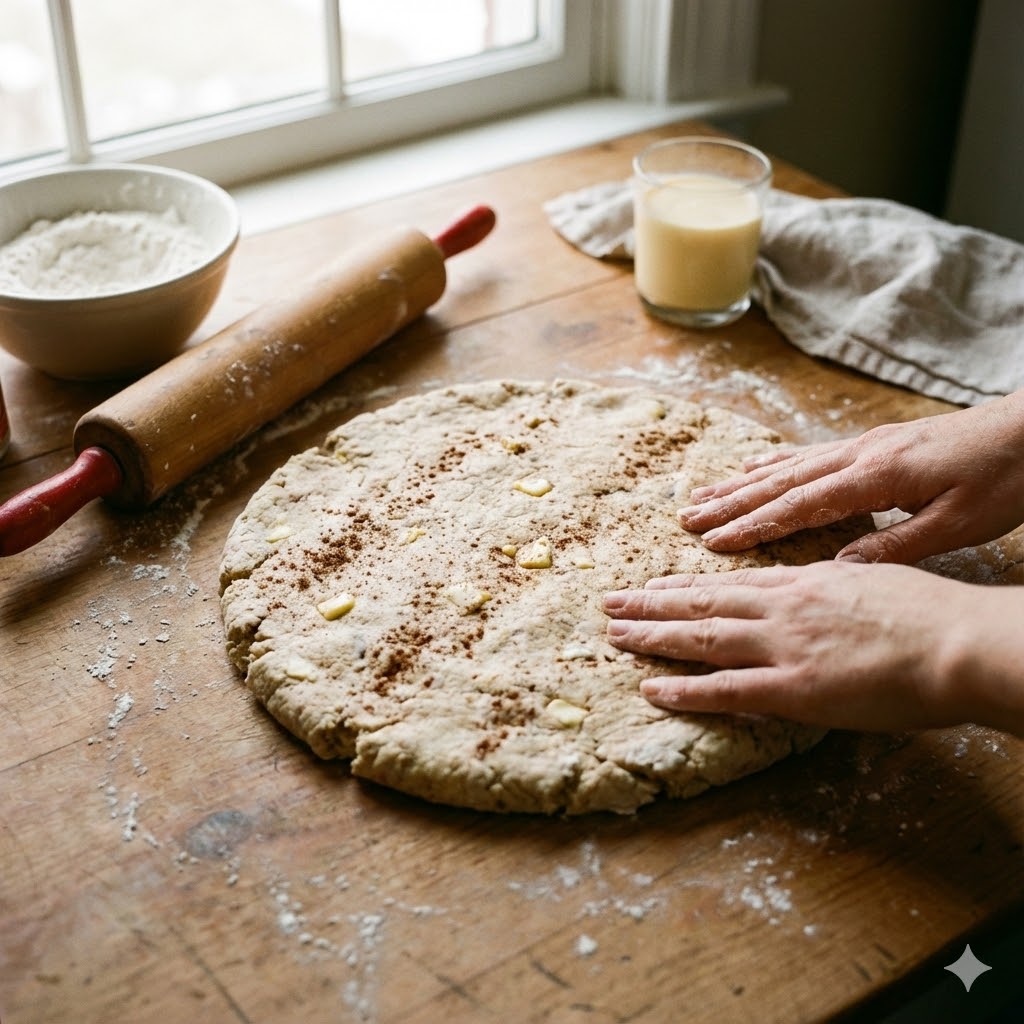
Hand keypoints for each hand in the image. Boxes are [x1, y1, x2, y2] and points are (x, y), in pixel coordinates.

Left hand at [604, 561, 1023, 734]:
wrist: (958, 643)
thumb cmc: (933, 614)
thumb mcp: (877, 581)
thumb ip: (838, 585)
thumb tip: (822, 585)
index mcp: (805, 582)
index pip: (730, 582)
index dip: (685, 584)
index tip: (654, 585)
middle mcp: (782, 608)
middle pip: (701, 602)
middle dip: (650, 604)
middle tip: (610, 603)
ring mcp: (781, 647)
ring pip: (700, 637)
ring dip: (651, 636)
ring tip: (614, 635)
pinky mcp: (791, 689)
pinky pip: (724, 689)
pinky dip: (683, 689)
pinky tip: (651, 688)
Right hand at [677, 391, 1023, 563]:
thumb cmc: (1004, 478)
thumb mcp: (958, 524)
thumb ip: (895, 546)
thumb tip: (836, 569)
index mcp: (877, 477)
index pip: (801, 505)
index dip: (754, 525)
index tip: (713, 542)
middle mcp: (859, 455)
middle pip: (781, 481)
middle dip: (730, 502)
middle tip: (686, 518)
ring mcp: (863, 445)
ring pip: (789, 465)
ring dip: (742, 482)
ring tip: (703, 494)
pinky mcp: (873, 443)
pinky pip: (810, 453)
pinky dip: (775, 462)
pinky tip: (755, 466)